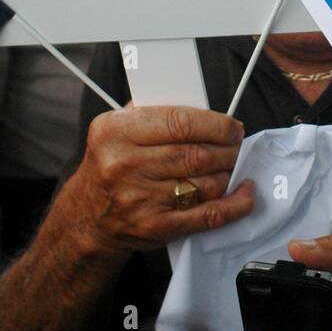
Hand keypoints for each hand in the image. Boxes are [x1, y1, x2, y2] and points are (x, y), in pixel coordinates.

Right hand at [62, 105, 254, 258]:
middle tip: (236, 144)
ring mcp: (141, 199)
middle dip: (227, 148)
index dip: (215, 124)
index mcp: (115, 132)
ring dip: (229, 172)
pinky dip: (235, 204)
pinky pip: (208, 215)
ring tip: (232, 164)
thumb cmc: (109, 166)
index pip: (180, 122)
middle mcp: (125, 165)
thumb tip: (200, 104)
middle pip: (196, 154)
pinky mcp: (157, 227)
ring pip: (206, 182)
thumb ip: (152, 111)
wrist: (87, 218)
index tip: (231, 126)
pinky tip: (244, 193)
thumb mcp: (115, 129)